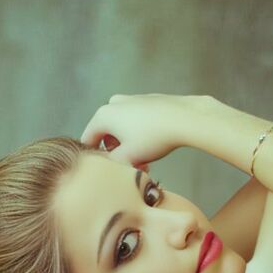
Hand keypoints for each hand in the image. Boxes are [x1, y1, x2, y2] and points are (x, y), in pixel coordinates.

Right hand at [79, 93, 210, 169]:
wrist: (184, 118)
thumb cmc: (154, 137)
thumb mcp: (128, 158)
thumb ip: (109, 164)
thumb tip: (103, 167)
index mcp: (103, 116)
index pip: (88, 141)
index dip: (96, 160)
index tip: (108, 172)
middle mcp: (113, 104)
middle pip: (106, 136)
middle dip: (116, 154)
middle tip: (130, 168)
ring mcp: (129, 100)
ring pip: (121, 130)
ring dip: (128, 147)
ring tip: (144, 161)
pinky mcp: (145, 101)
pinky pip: (134, 122)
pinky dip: (138, 136)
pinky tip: (152, 147)